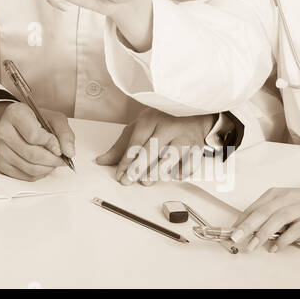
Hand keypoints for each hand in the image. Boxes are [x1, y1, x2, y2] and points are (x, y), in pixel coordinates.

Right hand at [0, 101, 74, 181]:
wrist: (17, 126)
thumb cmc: (35, 121)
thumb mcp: (54, 118)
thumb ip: (64, 133)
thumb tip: (69, 152)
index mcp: (15, 114)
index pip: (34, 136)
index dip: (51, 144)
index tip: (59, 147)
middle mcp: (3, 131)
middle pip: (32, 154)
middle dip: (52, 160)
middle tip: (61, 159)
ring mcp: (0, 149)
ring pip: (29, 168)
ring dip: (47, 168)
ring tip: (52, 161)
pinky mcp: (1, 164)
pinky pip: (25, 176)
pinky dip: (39, 174)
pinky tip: (42, 165)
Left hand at [97, 107, 216, 184]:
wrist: (192, 117)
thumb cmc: (162, 124)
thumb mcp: (138, 128)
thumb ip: (121, 146)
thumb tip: (102, 161)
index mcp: (151, 119)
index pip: (135, 143)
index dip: (126, 161)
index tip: (120, 175)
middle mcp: (168, 127)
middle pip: (151, 151)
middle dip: (138, 169)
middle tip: (129, 180)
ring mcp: (184, 138)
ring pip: (169, 159)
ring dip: (156, 173)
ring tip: (146, 180)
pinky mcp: (197, 149)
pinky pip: (186, 166)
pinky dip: (177, 174)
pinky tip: (169, 175)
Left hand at [229, 186, 299, 251]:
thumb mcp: (285, 202)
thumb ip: (269, 212)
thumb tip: (249, 228)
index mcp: (277, 193)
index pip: (255, 207)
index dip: (242, 219)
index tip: (231, 231)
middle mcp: (287, 198)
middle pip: (263, 211)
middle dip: (247, 225)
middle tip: (236, 237)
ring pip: (277, 219)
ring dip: (262, 233)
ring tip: (253, 245)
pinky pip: (295, 230)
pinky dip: (284, 239)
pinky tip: (276, 247)